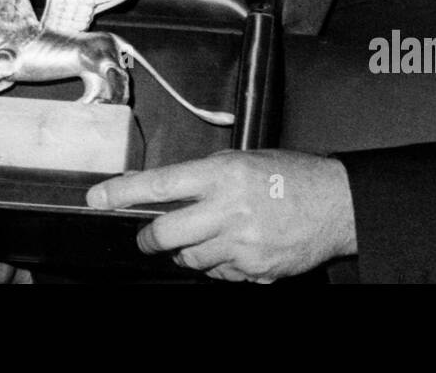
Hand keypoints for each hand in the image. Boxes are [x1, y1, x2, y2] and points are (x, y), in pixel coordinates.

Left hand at [86, 150, 355, 281]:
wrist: (337, 204)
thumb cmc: (294, 177)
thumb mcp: (245, 160)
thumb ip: (207, 176)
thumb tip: (169, 190)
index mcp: (223, 175)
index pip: (159, 184)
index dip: (122, 193)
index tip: (98, 198)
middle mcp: (227, 210)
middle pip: (165, 234)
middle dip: (149, 238)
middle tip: (148, 237)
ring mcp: (240, 244)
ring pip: (190, 259)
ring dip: (188, 252)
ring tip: (207, 236)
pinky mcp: (253, 269)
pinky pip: (220, 274)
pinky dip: (218, 265)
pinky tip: (234, 248)